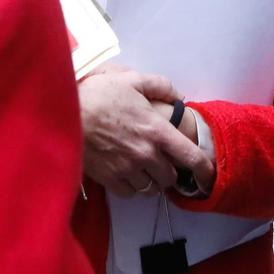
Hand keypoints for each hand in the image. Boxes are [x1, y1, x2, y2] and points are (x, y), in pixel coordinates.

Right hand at [79, 65, 209, 198]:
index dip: (204, 169)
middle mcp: (147, 155)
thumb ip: (159, 85)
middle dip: (169, 170)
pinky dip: (131, 187)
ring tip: (143, 168)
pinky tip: (125, 174)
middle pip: (170, 177)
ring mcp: (128, 170)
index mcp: (157, 131)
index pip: (191, 157)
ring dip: (151, 180)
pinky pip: (130, 193)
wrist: (65, 114)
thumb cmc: (99, 94)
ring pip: (151, 188)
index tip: (208, 176)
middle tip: (161, 160)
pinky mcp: (110, 180)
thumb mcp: (131, 79)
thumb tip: (178, 95)